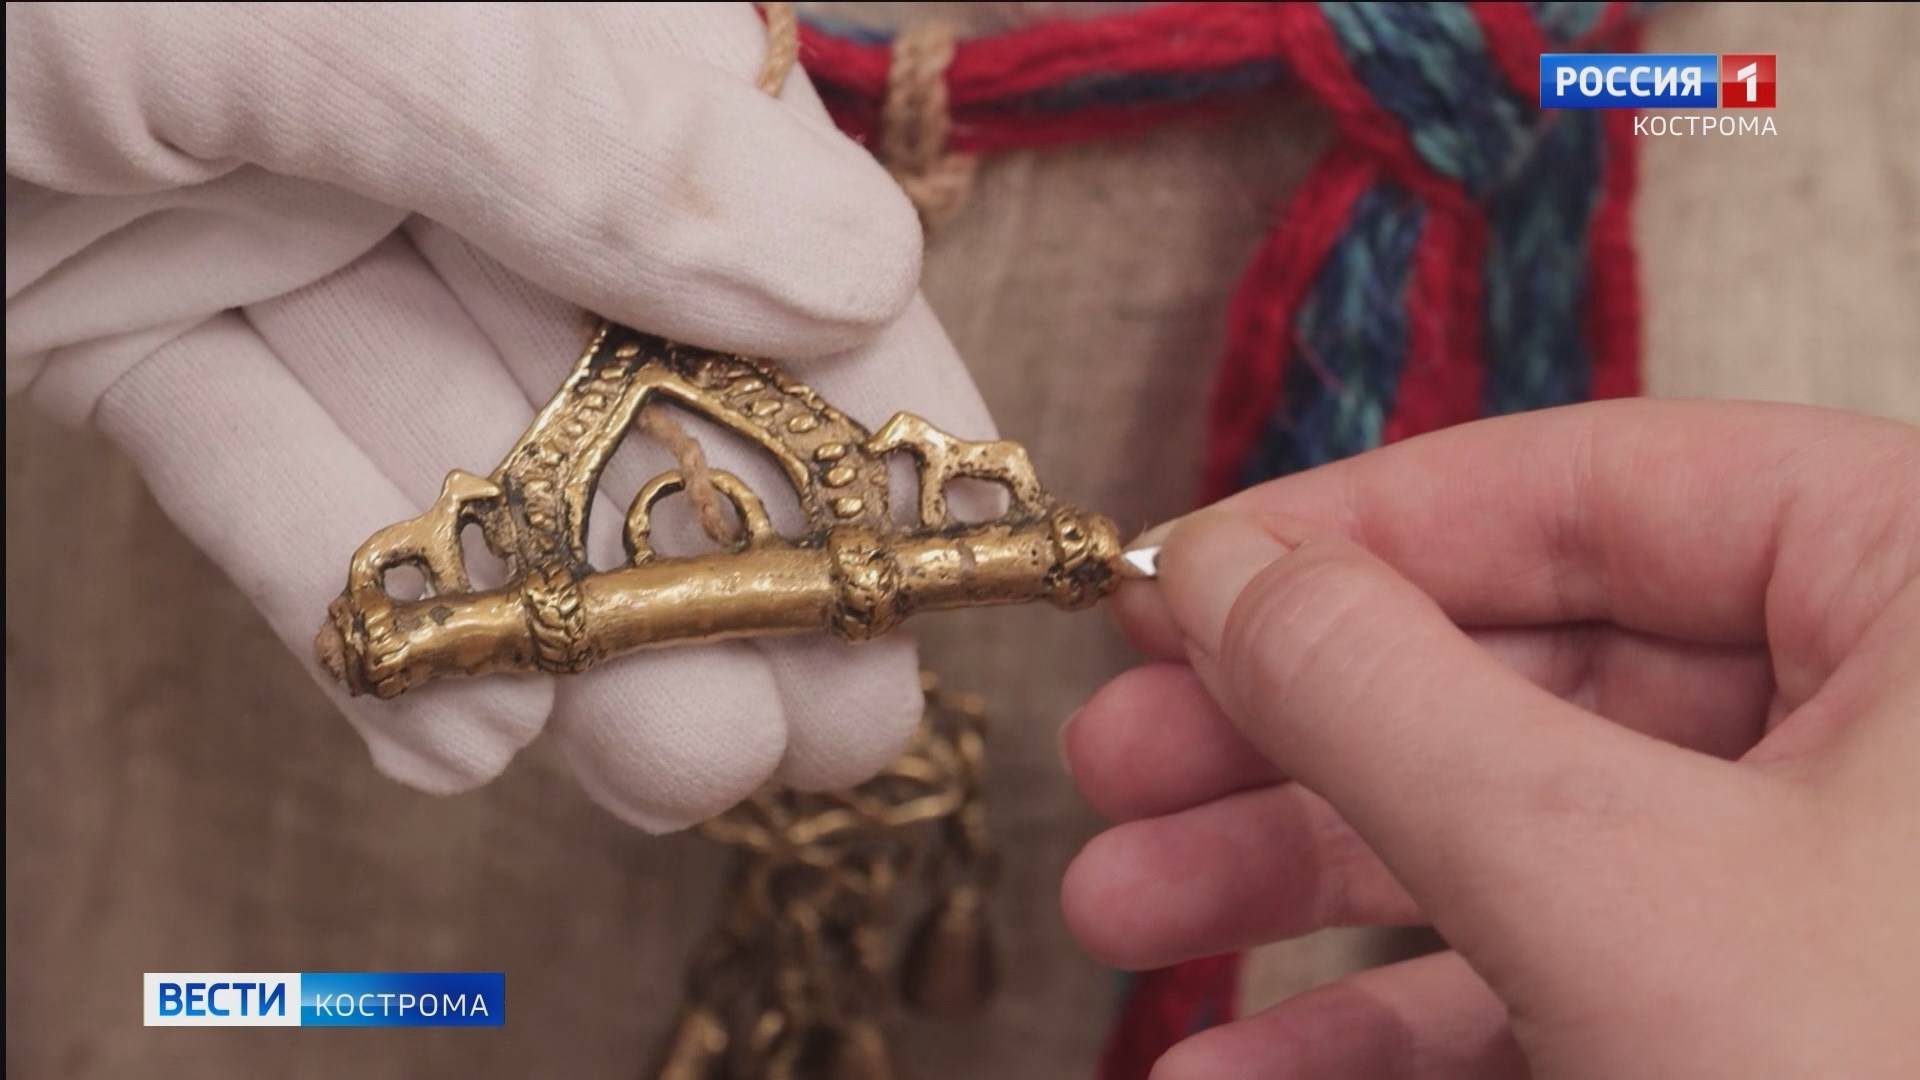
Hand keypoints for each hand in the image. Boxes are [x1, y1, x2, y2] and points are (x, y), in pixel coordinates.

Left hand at [6, 3, 994, 830]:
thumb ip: (580, 124)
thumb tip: (849, 269)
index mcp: (533, 13)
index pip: (758, 213)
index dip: (876, 389)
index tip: (956, 555)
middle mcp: (425, 114)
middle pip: (625, 368)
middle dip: (732, 560)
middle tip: (827, 727)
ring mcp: (266, 218)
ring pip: (454, 448)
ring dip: (559, 629)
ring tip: (665, 766)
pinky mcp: (119, 320)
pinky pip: (258, 475)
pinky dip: (343, 608)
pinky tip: (443, 742)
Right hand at [1062, 400, 1918, 1077]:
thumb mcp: (1611, 887)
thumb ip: (1391, 699)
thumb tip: (1227, 572)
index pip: (1593, 487)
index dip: (1349, 531)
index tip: (1179, 583)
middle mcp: (1897, 728)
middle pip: (1527, 671)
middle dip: (1291, 742)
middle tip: (1121, 762)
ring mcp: (1841, 892)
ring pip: (1525, 839)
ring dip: (1303, 891)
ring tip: (1125, 917)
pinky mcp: (1784, 1026)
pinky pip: (1564, 983)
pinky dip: (1393, 1027)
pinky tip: (1243, 1068)